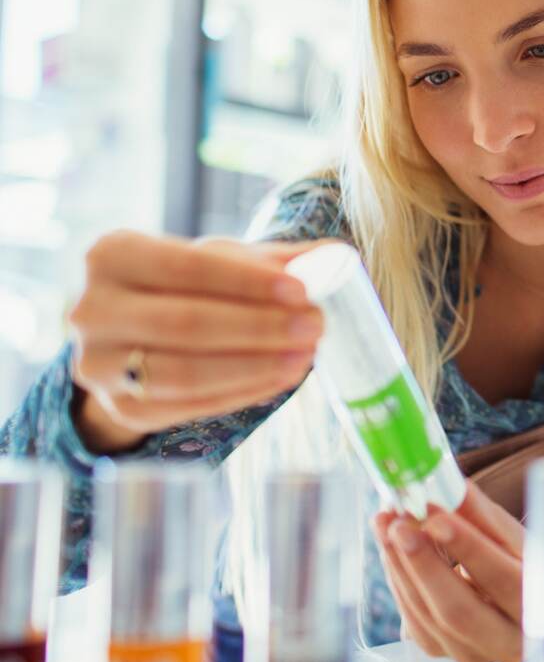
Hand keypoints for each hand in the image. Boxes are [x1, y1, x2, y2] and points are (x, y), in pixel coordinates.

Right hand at [68, 230, 328, 451]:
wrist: (135, 337)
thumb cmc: (186, 286)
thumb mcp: (220, 260)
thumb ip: (272, 259)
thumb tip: (333, 258)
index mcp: (112, 254)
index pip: (187, 266)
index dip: (248, 282)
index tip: (303, 291)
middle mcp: (91, 308)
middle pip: (186, 324)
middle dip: (259, 328)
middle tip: (315, 326)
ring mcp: (99, 364)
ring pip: (183, 373)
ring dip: (254, 366)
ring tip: (305, 356)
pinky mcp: (120, 408)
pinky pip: (186, 407)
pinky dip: (240, 393)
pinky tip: (280, 378)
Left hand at [372, 482, 523, 661]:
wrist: (516, 596)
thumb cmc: (521, 560)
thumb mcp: (512, 536)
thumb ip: (482, 515)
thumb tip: (450, 487)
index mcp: (540, 608)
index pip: (504, 579)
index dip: (469, 547)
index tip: (436, 515)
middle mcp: (509, 641)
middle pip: (459, 611)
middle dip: (424, 563)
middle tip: (400, 525)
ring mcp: (472, 654)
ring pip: (427, 617)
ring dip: (401, 565)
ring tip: (387, 522)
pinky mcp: (441, 651)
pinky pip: (413, 620)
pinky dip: (398, 579)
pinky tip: (390, 547)